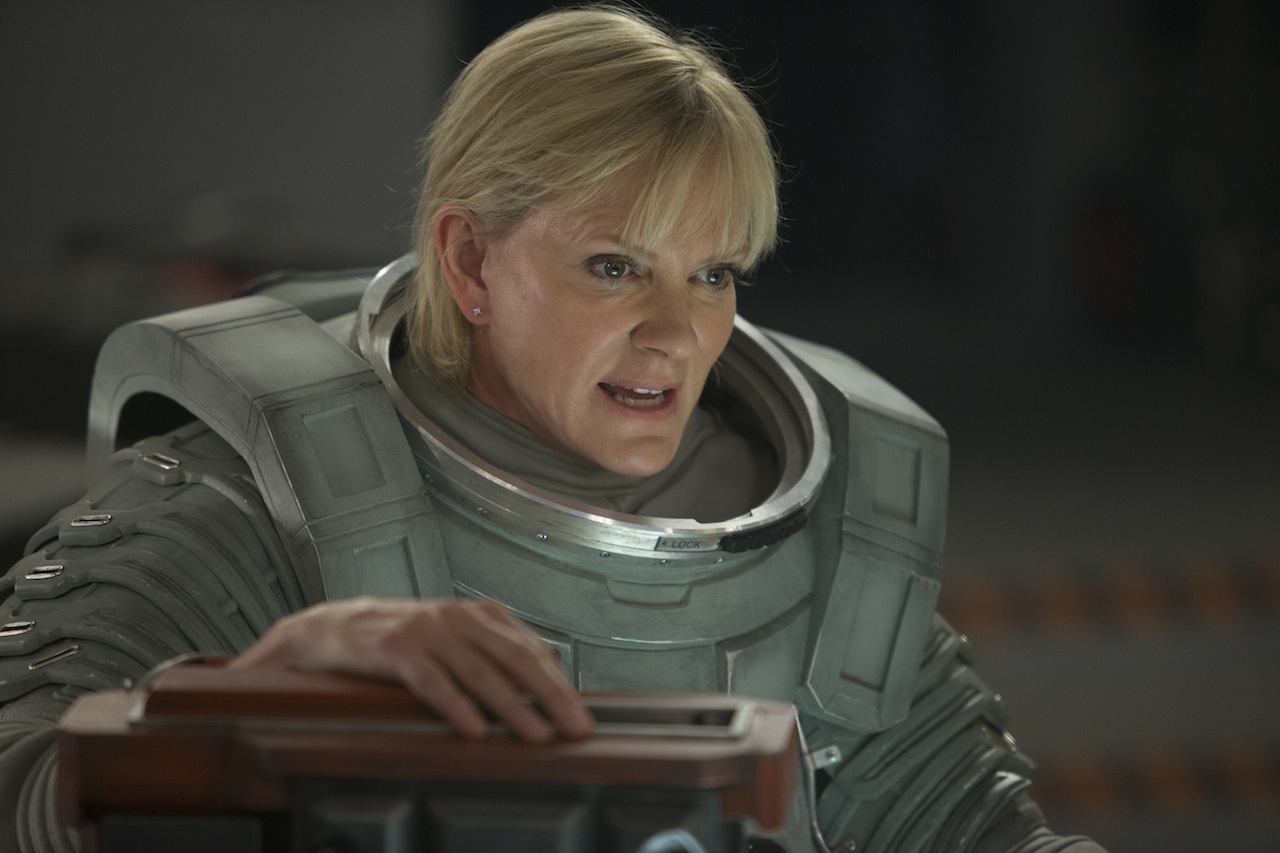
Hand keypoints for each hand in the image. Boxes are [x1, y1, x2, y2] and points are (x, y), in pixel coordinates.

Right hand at [229, 596, 591, 743]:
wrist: (332, 630)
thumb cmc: (401, 640)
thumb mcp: (455, 637)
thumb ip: (497, 650)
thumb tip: (550, 668)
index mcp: (479, 615)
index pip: (529, 651)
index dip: (559, 685)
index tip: (579, 716)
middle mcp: (457, 617)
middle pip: (515, 659)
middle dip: (550, 696)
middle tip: (574, 727)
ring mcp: (427, 631)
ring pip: (479, 673)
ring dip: (512, 708)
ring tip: (536, 736)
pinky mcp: (395, 648)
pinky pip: (432, 682)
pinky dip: (456, 706)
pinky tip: (475, 730)